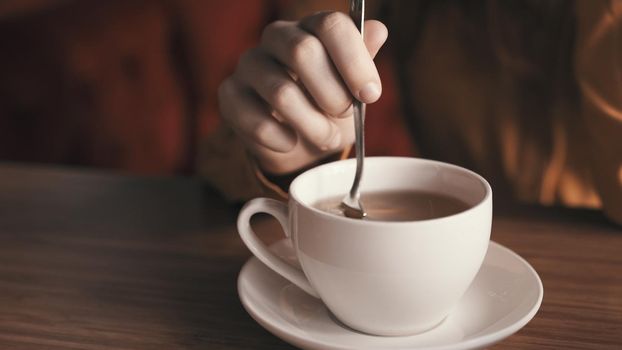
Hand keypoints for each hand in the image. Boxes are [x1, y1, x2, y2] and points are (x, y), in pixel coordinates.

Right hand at [218, 12, 387, 173]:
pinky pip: (257, 122)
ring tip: (324, 137)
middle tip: (344, 115)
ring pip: (281, 93)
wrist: (297, 141)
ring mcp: (248, 65)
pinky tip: (292, 142)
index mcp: (310, 28)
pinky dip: (282, 139)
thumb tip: (378, 31)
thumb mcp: (352, 86)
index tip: (370, 94)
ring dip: (312, 125)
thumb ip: (363, 60)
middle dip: (333, 94)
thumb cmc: (327, 105)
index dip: (355, 61)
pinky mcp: (230, 96)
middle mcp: (276, 39)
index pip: (331, 25)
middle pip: (303, 52)